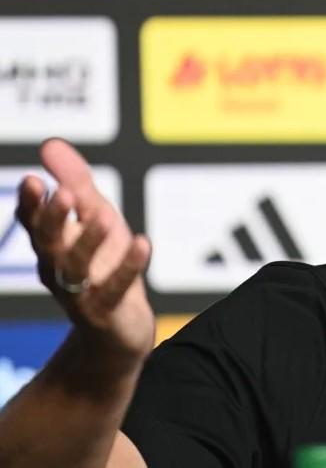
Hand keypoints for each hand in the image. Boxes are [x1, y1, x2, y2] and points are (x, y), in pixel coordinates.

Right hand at [15, 139, 154, 365]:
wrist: (118, 332)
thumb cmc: (105, 266)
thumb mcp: (94, 217)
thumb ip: (76, 182)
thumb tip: (50, 144)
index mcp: (52, 244)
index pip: (34, 222)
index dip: (32, 204)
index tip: (32, 180)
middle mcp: (58, 269)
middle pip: (49, 242)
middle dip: (53, 218)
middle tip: (61, 193)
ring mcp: (81, 293)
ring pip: (78, 267)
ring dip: (89, 240)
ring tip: (103, 215)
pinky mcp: (107, 312)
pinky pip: (116, 289)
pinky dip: (129, 267)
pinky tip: (143, 243)